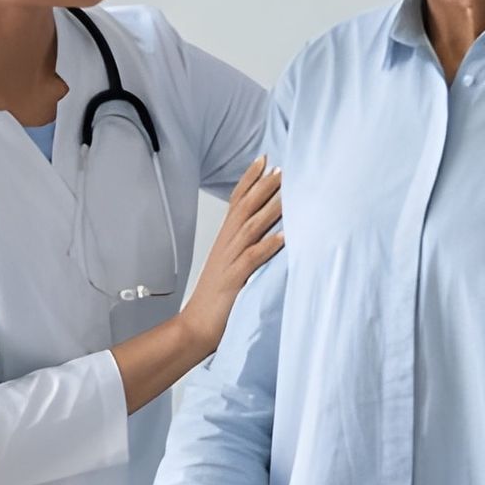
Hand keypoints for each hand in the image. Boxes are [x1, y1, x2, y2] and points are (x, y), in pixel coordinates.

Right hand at [179, 155, 282, 349]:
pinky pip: (253, 258)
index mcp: (225, 239)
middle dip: (264, 185)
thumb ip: (245, 244)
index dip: (249, 179)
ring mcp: (230, 260)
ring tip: (288, 190)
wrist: (196, 326)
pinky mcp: (235, 280)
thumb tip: (265, 228)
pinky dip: (268, 245)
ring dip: (270, 207)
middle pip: (245, 207)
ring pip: (251, 227)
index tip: (264, 158)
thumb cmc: (217, 298)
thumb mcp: (230, 264)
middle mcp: (227, 244)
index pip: (236, 201)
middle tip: (282, 166)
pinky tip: (284, 235)